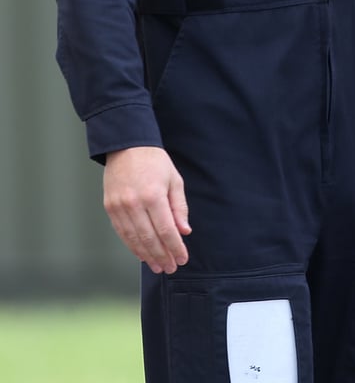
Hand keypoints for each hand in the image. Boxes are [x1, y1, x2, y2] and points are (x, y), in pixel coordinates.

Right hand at [103, 146, 191, 273]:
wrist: (127, 147)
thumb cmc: (155, 162)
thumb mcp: (174, 180)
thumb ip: (179, 207)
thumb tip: (184, 231)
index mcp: (153, 195)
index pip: (166, 229)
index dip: (175, 247)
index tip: (182, 259)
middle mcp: (134, 204)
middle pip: (149, 238)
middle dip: (162, 256)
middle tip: (170, 268)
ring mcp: (119, 207)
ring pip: (134, 239)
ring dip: (147, 256)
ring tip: (158, 266)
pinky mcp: (110, 208)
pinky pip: (122, 233)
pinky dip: (132, 246)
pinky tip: (142, 254)